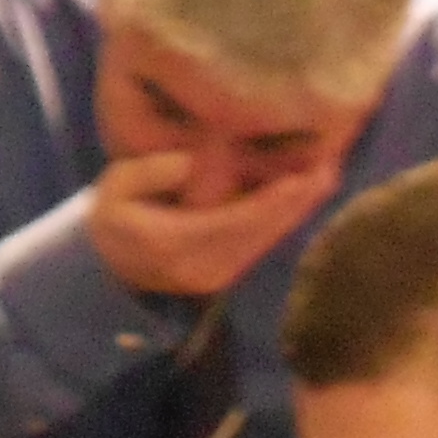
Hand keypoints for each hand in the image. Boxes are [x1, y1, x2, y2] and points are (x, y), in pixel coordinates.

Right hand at [85, 148, 339, 303]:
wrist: (108, 265)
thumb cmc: (113, 219)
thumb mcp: (113, 189)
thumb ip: (148, 173)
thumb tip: (188, 162)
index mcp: (175, 243)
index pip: (233, 221)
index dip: (271, 201)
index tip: (302, 178)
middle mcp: (203, 265)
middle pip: (259, 233)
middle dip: (297, 203)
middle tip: (329, 168)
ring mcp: (217, 275)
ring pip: (265, 241)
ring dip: (297, 211)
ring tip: (325, 176)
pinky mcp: (225, 274)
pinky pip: (260, 245)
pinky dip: (283, 220)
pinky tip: (302, 197)